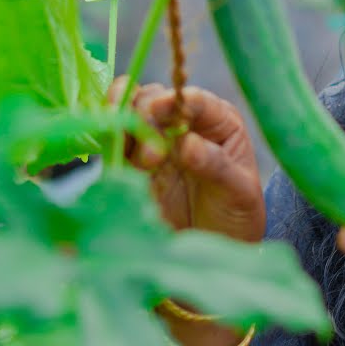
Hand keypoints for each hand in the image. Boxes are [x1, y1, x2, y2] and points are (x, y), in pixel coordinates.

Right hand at [108, 76, 264, 242]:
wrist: (213, 247)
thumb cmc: (236, 214)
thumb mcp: (238, 191)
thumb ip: (215, 165)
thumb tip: (188, 144)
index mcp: (215, 121)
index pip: (193, 99)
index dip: (175, 99)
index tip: (161, 109)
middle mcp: (181, 124)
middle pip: (152, 98)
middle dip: (145, 117)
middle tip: (152, 157)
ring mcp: (153, 142)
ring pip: (126, 113)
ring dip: (123, 126)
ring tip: (138, 160)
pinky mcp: (131, 164)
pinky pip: (112, 141)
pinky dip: (106, 140)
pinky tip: (111, 152)